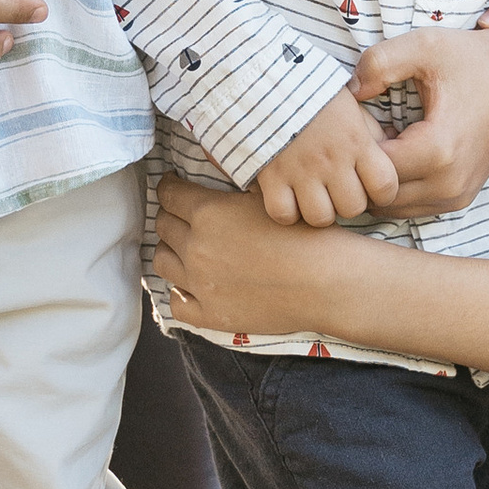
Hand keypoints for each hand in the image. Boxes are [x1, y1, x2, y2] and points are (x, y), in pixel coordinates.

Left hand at [151, 174, 349, 332]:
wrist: (327, 281)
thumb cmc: (306, 234)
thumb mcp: (266, 197)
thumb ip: (231, 188)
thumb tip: (209, 175)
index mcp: (208, 213)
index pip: (169, 194)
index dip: (169, 187)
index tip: (172, 186)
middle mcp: (196, 247)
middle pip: (162, 225)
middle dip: (169, 215)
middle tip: (182, 214)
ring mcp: (200, 284)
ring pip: (161, 261)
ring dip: (170, 249)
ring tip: (183, 247)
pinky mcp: (210, 314)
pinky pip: (176, 303)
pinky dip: (179, 291)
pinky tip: (192, 284)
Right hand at [253, 87, 401, 226]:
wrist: (267, 77)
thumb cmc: (313, 92)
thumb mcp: (352, 106)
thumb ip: (371, 134)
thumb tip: (388, 153)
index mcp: (356, 141)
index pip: (385, 188)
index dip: (380, 192)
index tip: (367, 183)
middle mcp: (332, 161)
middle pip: (352, 208)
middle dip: (347, 202)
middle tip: (336, 188)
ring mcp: (301, 171)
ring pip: (320, 218)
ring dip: (318, 210)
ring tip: (312, 195)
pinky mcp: (271, 177)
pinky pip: (284, 214)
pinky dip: (286, 211)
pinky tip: (287, 196)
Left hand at [353, 25, 488, 215]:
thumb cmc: (471, 59)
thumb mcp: (424, 45)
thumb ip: (378, 62)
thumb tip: (349, 93)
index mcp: (439, 150)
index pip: (369, 167)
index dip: (354, 141)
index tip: (357, 114)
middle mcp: (449, 184)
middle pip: (376, 192)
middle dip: (361, 164)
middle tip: (364, 127)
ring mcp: (456, 197)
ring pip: (390, 206)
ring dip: (377, 178)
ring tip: (381, 138)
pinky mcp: (458, 200)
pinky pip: (409, 206)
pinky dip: (395, 185)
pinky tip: (397, 150)